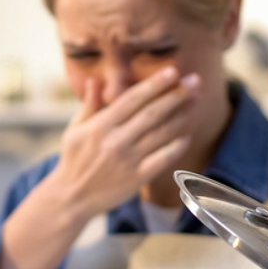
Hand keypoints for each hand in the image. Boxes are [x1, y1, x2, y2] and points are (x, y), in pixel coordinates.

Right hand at [53, 66, 199, 218]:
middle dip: (176, 95)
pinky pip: (163, 159)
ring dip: (181, 116)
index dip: (154, 84)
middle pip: (152, 113)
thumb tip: (95, 80)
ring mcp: (127, 160)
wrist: (72, 197)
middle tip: (195, 80)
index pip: (132, 99)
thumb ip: (89, 105)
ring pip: (161, 134)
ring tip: (196, 101)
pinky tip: (186, 136)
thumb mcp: (74, 130)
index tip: (172, 71)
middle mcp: (115, 141)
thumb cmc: (74, 159)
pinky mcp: (137, 179)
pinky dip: (176, 147)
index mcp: (100, 126)